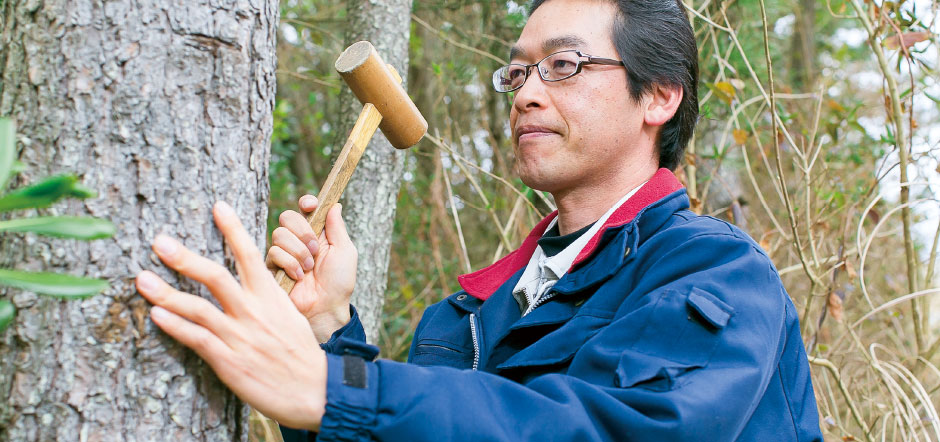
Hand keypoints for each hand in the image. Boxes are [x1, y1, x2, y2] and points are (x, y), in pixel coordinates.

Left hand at [136, 201, 325, 430]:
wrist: (315, 389)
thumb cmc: (299, 352)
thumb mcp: (288, 317)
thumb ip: (266, 299)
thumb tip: (249, 283)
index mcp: (270, 297)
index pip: (250, 254)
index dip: (233, 228)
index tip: (218, 206)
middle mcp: (254, 311)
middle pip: (216, 276)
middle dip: (184, 258)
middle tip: (159, 241)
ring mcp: (240, 336)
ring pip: (198, 308)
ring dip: (166, 293)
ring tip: (141, 279)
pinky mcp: (229, 361)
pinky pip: (198, 339)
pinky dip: (176, 326)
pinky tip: (157, 315)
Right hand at [266, 195, 357, 342]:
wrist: (326, 308)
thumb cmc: (339, 282)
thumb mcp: (345, 252)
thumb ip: (337, 228)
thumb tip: (335, 204)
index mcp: (318, 232)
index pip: (306, 208)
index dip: (306, 203)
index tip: (310, 205)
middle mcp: (299, 240)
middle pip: (287, 216)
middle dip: (302, 231)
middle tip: (315, 249)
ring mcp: (285, 253)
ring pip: (279, 234)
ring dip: (298, 252)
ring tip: (309, 268)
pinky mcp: (273, 267)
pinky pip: (273, 252)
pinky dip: (290, 263)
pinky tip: (299, 276)